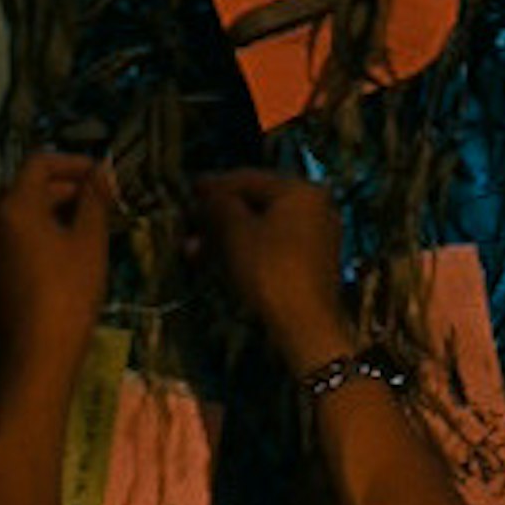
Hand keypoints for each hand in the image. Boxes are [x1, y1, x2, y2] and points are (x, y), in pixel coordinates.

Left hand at [0, 151, 114, 377]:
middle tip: (93, 199)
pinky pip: (1, 237)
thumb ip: (94, 200)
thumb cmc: (70, 293)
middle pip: (22, 186)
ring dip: (41, 209)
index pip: (39, 163)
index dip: (73, 163)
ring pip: (9, 212)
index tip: (99, 175)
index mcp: (13, 204)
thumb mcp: (90, 242)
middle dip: (59, 187)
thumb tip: (100, 175)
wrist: (36, 354)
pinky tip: (51, 248)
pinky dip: (25, 232)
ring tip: (76, 223)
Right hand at [190, 166, 353, 372]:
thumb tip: (207, 193)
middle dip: (218, 215)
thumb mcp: (236, 233)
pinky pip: (273, 247)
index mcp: (301, 190)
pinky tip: (219, 262)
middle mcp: (315, 207)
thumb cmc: (271, 271)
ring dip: (227, 236)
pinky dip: (247, 251)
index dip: (214, 185)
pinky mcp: (312, 264)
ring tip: (194, 249)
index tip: (188, 190)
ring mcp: (317, 236)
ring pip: (263, 228)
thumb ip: (219, 205)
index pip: (249, 178)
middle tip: (188, 223)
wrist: (305, 325)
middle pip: (257, 203)